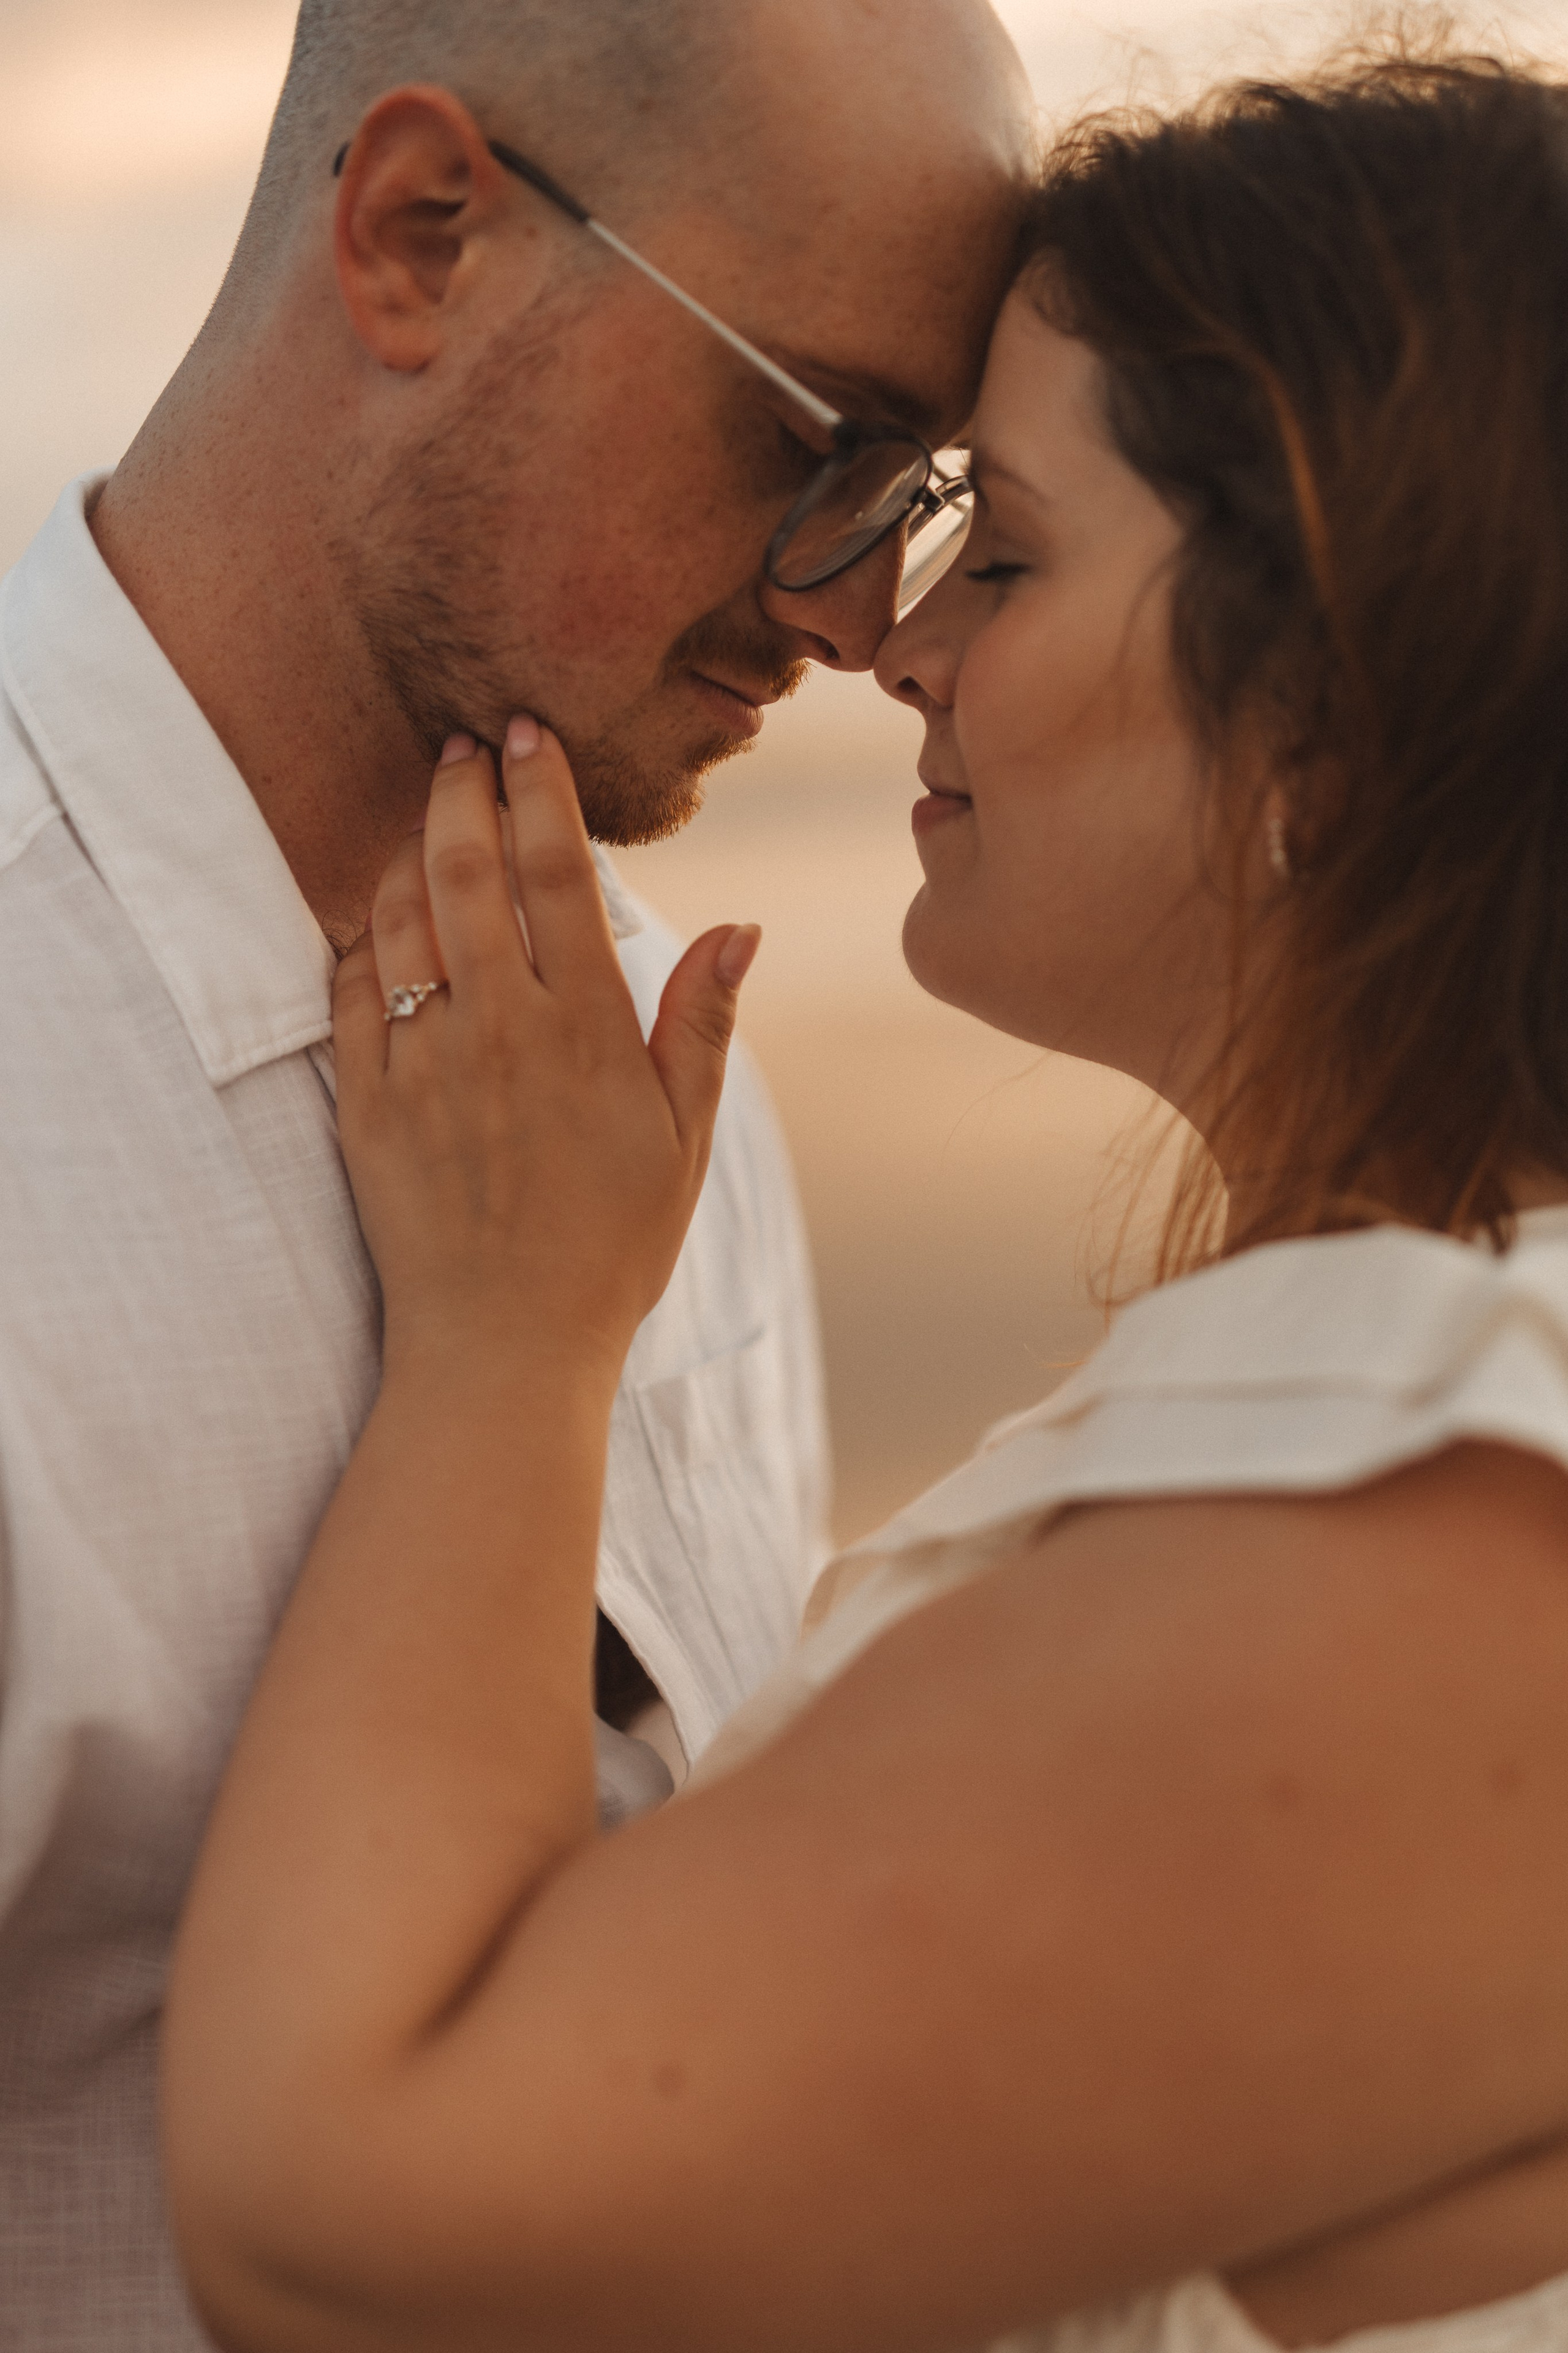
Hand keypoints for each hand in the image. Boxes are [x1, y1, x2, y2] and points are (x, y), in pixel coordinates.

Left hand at [334, 719, 759, 1377]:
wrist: (504, 1347)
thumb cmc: (610, 1247)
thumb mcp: (684, 1141)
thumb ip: (701, 1024)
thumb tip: (743, 927)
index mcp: (586, 1033)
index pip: (559, 874)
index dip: (542, 790)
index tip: (530, 733)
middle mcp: (500, 1033)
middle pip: (467, 869)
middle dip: (464, 788)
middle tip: (466, 743)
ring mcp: (424, 1066)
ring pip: (402, 917)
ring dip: (410, 845)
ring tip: (427, 808)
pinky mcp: (366, 1104)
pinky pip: (352, 990)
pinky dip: (363, 932)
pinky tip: (378, 906)